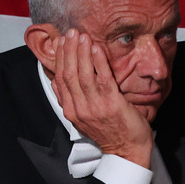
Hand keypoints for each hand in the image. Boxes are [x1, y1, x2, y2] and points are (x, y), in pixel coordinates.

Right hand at [53, 29, 153, 167]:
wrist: (127, 151)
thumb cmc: (111, 132)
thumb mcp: (84, 118)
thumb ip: (71, 100)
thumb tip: (57, 82)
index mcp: (71, 111)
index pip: (61, 79)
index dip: (61, 58)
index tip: (63, 42)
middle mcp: (80, 109)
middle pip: (69, 74)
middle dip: (69, 50)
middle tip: (71, 32)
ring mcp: (95, 107)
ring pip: (83, 74)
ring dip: (82, 52)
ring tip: (82, 36)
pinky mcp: (111, 104)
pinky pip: (102, 79)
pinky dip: (98, 62)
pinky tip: (97, 49)